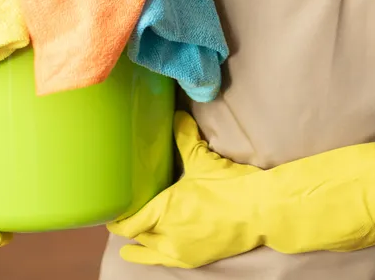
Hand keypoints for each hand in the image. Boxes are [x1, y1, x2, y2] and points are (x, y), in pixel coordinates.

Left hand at [108, 111, 374, 267]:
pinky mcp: (194, 258)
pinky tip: (155, 246)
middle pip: (136, 237)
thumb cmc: (232, 186)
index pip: (128, 221)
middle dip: (129, 227)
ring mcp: (180, 251)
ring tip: (135, 234)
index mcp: (165, 212)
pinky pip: (165, 259)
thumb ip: (184, 138)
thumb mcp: (204, 159)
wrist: (262, 211)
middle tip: (125, 212)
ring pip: (148, 251)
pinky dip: (155, 252)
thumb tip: (173, 115)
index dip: (117, 215)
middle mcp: (168, 236)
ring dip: (141, 242)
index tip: (112, 205)